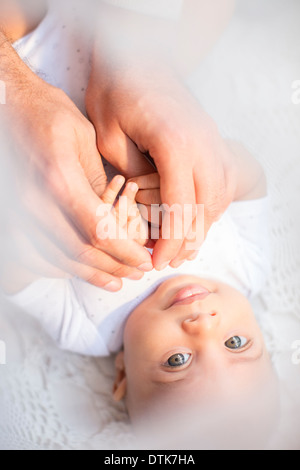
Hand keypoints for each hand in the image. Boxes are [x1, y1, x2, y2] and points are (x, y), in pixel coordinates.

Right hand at [2, 72, 152, 291]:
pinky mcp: (14, 215)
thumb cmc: (47, 113)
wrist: (8, 104)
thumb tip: (119, 218)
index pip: (98, 231)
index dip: (125, 252)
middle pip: (79, 250)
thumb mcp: (85, 138)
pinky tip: (80, 272)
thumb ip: (99, 182)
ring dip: (90, 273)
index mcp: (59, 179)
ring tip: (117, 280)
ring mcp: (20, 211)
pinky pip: (36, 254)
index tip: (145, 259)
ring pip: (57, 258)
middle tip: (137, 272)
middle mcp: (35, 201)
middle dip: (114, 266)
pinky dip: (61, 268)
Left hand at [86, 60, 236, 269]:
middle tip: (169, 261)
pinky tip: (198, 217)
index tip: (157, 262)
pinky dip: (213, 205)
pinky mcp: (213, 139)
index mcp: (176, 146)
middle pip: (206, 209)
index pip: (180, 208)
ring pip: (220, 197)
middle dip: (189, 241)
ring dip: (204, 225)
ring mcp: (213, 141)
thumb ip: (130, 176)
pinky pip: (224, 181)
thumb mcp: (108, 136)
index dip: (170, 242)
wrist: (140, 54)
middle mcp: (203, 146)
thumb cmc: (117, 91)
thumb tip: (144, 206)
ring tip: (185, 247)